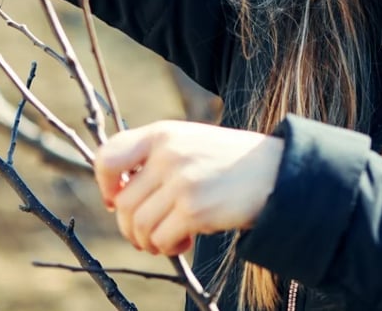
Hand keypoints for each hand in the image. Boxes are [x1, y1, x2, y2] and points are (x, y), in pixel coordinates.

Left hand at [94, 121, 283, 256]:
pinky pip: (160, 239)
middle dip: (130, 227)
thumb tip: (116, 196)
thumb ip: (156, 157)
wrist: (277, 172)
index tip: (115, 200)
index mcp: (162, 133)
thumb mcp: (190, 142)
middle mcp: (167, 154)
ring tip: (166, 240)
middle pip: (123, 203)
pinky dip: (167, 248)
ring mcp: (180, 181)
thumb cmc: (231, 162)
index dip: (104, 185)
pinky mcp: (195, 209)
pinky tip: (184, 241)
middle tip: (146, 235)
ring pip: (138, 225)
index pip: (107, 157)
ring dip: (148, 241)